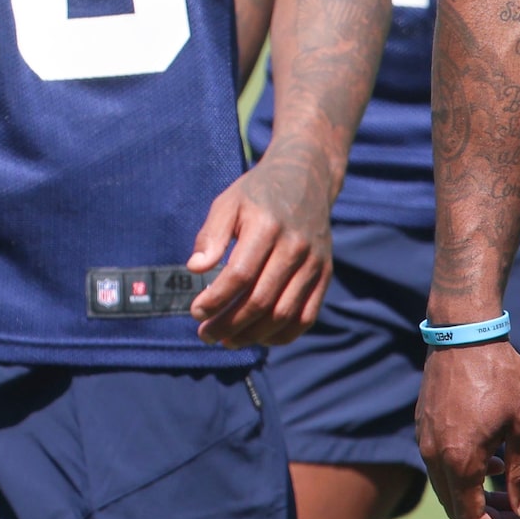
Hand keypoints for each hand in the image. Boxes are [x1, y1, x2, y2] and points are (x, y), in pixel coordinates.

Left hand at [185, 151, 335, 345]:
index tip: (196, 312)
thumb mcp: (228, 202)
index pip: (239, 275)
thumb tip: (195, 268)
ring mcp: (314, 263)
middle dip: (228, 324)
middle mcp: (295, 246)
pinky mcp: (324, 275)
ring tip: (227, 340)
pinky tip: (258, 338)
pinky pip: (306, 317)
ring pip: (283, 314)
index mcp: (267, 226)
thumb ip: (210, 235)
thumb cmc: (258, 194)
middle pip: (261, 300)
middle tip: (205, 334)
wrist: (306, 178)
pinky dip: (282, 335)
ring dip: (252, 335)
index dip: (215, 300)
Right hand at [417, 341, 519, 518]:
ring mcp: (425, 439)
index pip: (471, 518)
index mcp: (460, 461)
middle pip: (456, 507)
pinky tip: (490, 461)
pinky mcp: (423, 424)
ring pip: (447, 486)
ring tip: (507, 489)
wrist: (464, 331)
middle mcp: (435, 455)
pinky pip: (440, 463)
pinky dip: (464, 474)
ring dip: (475, 496)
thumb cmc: (500, 375)